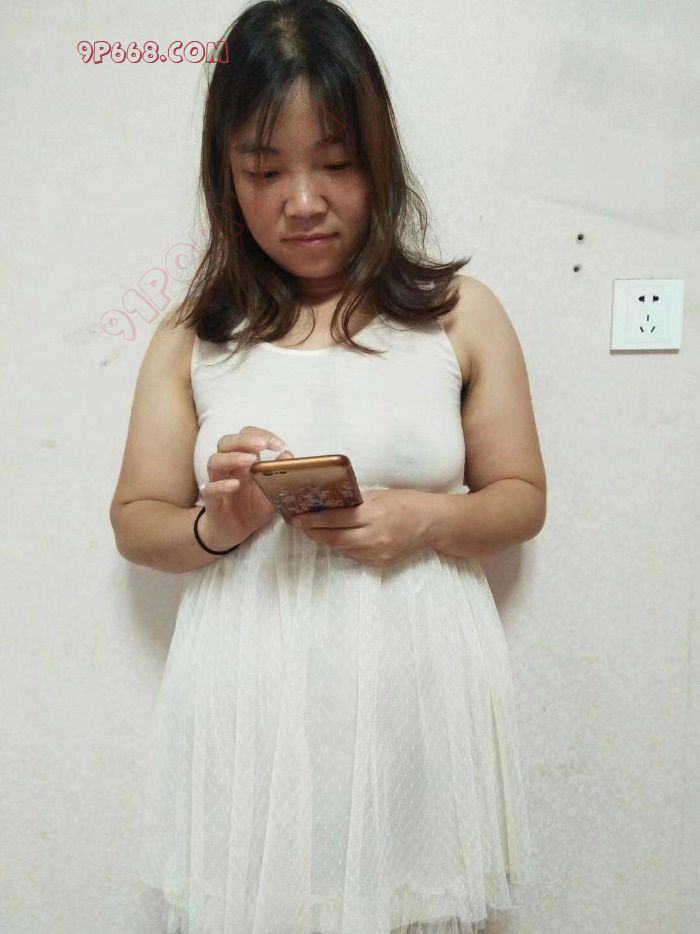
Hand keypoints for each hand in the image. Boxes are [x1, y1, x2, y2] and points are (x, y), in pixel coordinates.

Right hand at [198, 425, 294, 550]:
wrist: (235, 532)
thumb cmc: (253, 506)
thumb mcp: (272, 490)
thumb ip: (279, 473)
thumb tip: (288, 455)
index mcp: (243, 460)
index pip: (245, 436)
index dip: (261, 435)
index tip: (279, 445)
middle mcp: (228, 467)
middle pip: (226, 442)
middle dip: (244, 440)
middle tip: (262, 445)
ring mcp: (217, 482)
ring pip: (214, 461)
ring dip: (233, 457)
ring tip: (252, 460)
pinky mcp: (211, 501)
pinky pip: (210, 489)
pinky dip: (221, 485)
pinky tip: (235, 485)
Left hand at [289, 488, 433, 567]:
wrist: (434, 524)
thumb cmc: (408, 502)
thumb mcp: (380, 495)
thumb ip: (356, 501)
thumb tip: (330, 502)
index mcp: (374, 514)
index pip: (336, 518)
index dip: (314, 519)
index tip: (298, 517)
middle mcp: (375, 536)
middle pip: (335, 538)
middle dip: (315, 532)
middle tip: (302, 526)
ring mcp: (378, 553)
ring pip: (344, 549)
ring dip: (328, 540)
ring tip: (317, 531)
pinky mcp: (381, 563)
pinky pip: (356, 556)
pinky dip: (346, 547)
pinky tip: (341, 539)